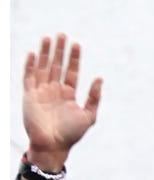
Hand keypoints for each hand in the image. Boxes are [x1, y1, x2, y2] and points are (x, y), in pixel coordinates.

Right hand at [23, 34, 101, 169]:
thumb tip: (99, 78)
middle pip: (57, 65)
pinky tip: (34, 53)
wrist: (53, 145)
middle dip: (60, 50)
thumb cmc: (72, 133)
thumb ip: (94, 97)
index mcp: (68, 94)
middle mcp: (54, 90)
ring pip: (43, 67)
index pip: (71, 71)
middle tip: (62, 34)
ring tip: (49, 38)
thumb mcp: (89, 115)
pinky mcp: (29, 95)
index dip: (74, 58)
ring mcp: (41, 91)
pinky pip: (28, 77)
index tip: (77, 44)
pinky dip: (31, 65)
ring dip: (46, 52)